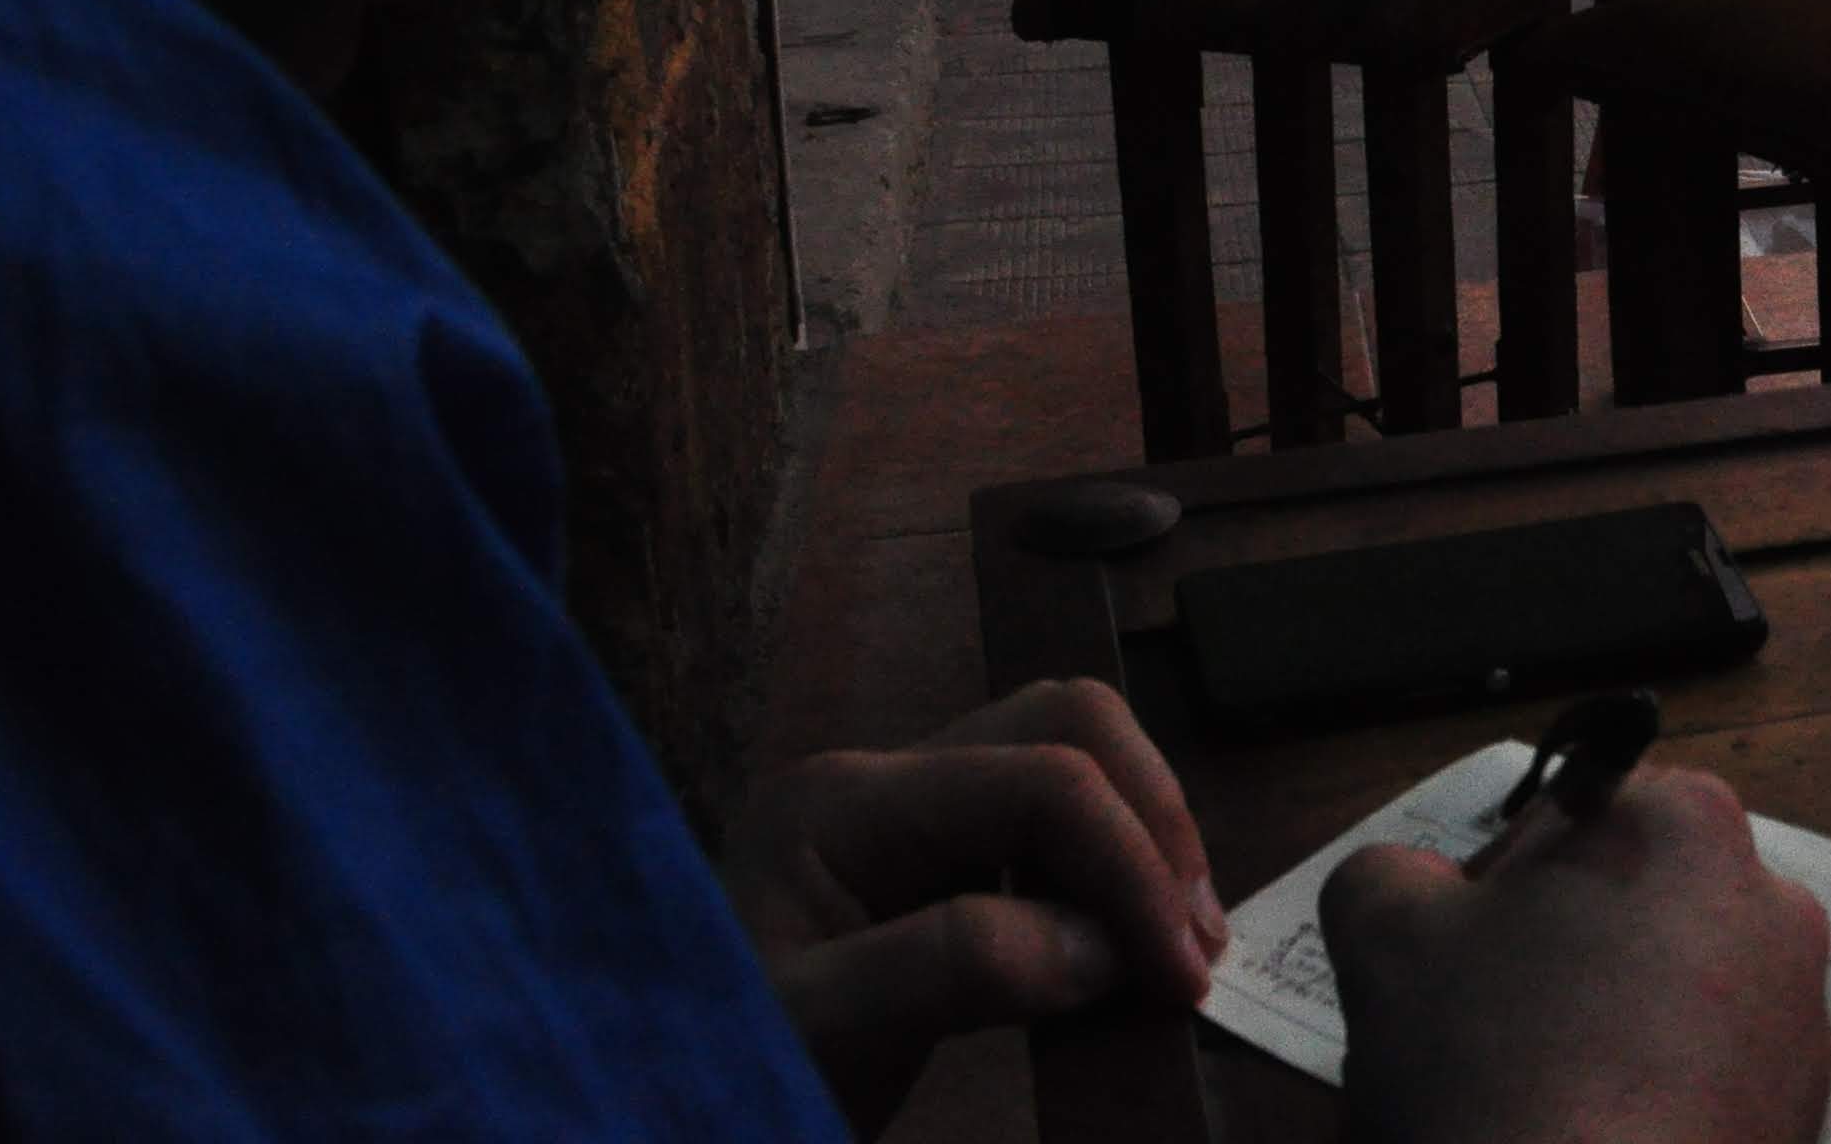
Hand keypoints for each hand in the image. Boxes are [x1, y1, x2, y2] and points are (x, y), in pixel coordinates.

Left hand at [724, 677, 1228, 1136]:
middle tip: (1194, 943)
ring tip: (1178, 948)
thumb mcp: (818, 1033)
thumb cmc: (713, 1072)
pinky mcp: (929, 866)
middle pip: (1065, 725)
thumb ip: (949, 969)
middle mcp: (879, 783)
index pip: (1039, 779)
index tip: (1181, 975)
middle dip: (1153, 821)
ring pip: (1070, 760)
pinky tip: (1129, 947)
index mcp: (844, 803)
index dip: (1131, 864)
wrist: (636, 1116)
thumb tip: (1103, 946)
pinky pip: (1048, 829)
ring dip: (1142, 840)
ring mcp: (905, 819)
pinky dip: (1111, 875)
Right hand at [1325, 767, 1830, 1143]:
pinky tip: (1592, 1142)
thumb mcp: (1386, 942)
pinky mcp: (1804, 1119)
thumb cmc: (1492, 1071)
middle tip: (1486, 1041)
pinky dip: (1653, 1108)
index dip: (1498, 888)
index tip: (1461, 961)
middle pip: (1630, 912)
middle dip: (1560, 965)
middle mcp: (1772, 905)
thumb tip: (1414, 886)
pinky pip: (1707, 1089)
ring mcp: (1802, 1020)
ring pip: (1670, 1004)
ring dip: (1607, 1039)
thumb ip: (1390, 877)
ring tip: (1539, 1107)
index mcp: (1687, 825)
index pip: (1571, 817)